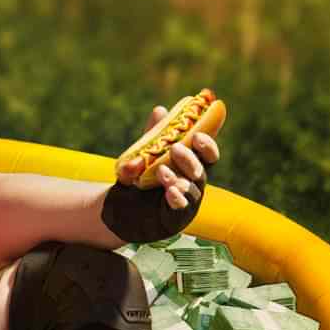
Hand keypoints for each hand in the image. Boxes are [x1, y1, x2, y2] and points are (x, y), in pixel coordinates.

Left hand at [116, 98, 223, 213]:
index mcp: (190, 165)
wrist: (121, 210)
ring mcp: (187, 202)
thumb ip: (152, 136)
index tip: (197, 135)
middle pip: (201, 170)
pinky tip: (170, 192)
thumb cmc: (138, 180)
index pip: (207, 154)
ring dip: (179, 178)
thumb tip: (160, 111)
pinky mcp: (176, 218)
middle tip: (176, 149)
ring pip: (192, 189)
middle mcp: (193, 183)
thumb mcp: (142, 155)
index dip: (207, 144)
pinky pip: (182, 208)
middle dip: (190, 158)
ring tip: (162, 171)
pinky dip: (177, 199)